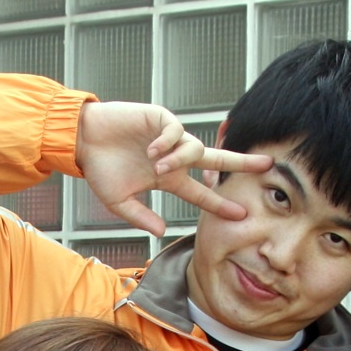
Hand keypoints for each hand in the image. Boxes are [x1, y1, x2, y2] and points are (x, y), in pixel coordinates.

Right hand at [77, 101, 272, 236]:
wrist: (83, 140)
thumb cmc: (99, 169)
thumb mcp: (119, 202)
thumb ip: (140, 217)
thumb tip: (161, 232)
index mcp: (168, 178)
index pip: (201, 193)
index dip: (219, 203)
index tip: (241, 214)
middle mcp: (174, 158)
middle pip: (216, 161)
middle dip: (241, 163)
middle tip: (267, 166)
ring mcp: (169, 137)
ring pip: (193, 148)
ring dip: (179, 160)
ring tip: (156, 166)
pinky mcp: (160, 118)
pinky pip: (176, 131)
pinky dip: (167, 143)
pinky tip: (150, 151)